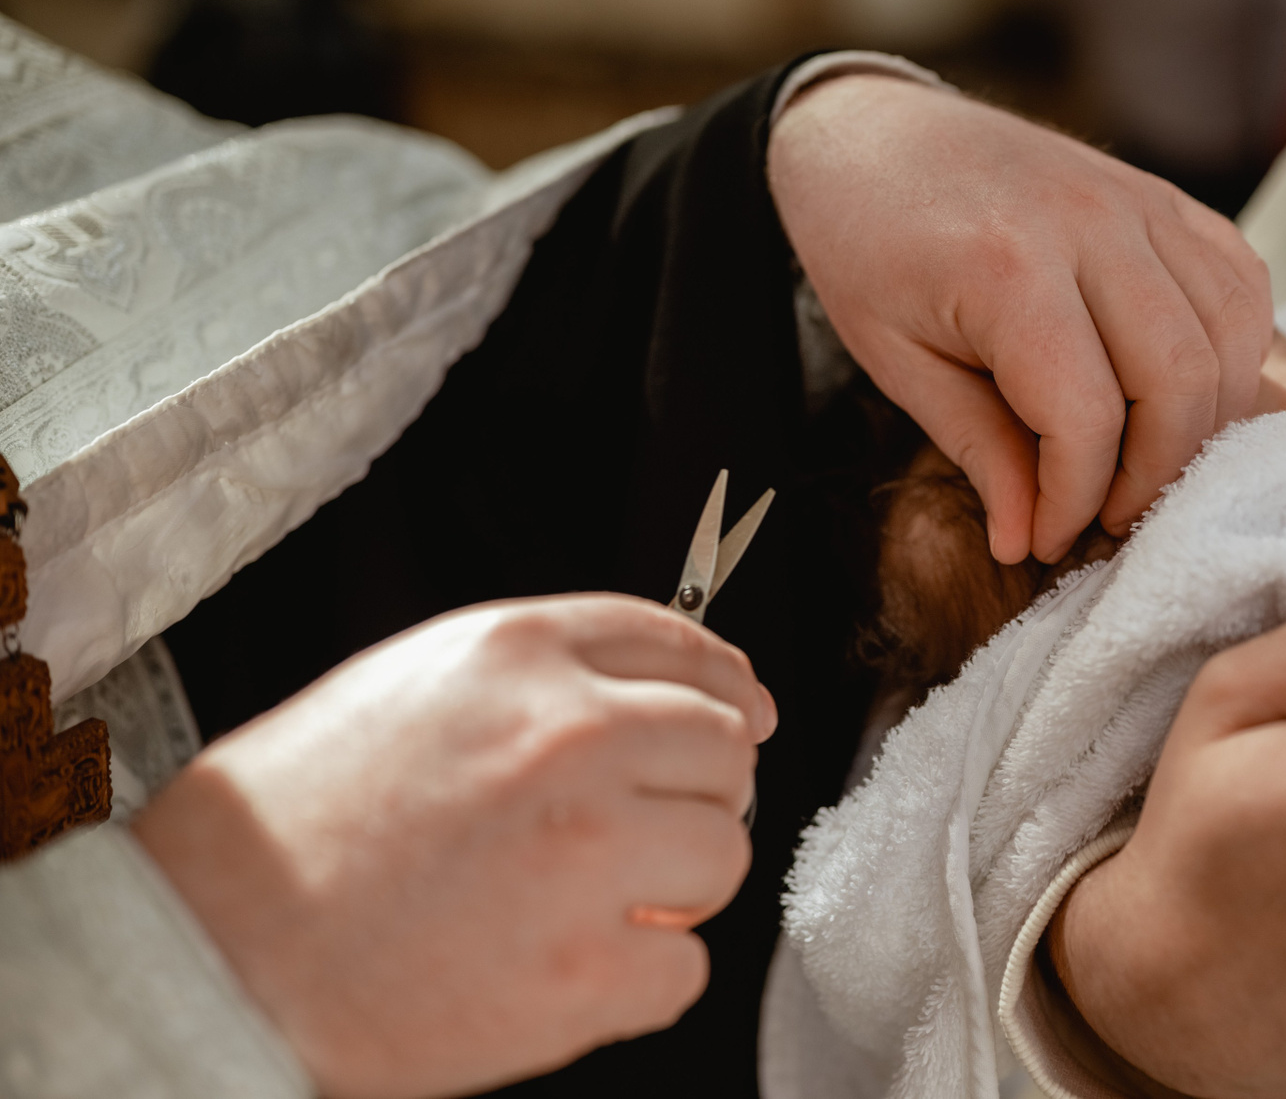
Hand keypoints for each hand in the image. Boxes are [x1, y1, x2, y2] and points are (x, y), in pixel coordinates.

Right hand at [134, 594, 776, 1098]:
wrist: (205, 955)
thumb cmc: (290, 825)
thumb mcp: (409, 686)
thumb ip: (540, 676)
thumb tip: (668, 687)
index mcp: (519, 653)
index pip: (680, 643)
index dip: (724, 680)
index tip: (745, 709)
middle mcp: (568, 736)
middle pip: (726, 745)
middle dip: (701, 788)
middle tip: (648, 826)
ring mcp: (586, 854)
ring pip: (727, 853)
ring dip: (678, 883)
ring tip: (592, 900)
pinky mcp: (585, 969)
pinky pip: (687, 966)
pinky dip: (642, 977)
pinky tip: (568, 964)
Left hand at [768, 74, 1271, 564]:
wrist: (872, 133)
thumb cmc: (867, 248)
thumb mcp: (895, 362)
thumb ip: (977, 449)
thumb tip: (1028, 539)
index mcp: (1005, 267)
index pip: (1087, 418)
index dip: (1076, 500)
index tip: (1047, 538)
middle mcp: (1090, 224)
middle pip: (1181, 380)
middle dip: (1155, 474)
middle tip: (1106, 513)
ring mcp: (1138, 202)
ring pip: (1230, 334)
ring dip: (1203, 420)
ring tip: (1143, 463)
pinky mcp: (1164, 198)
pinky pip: (1241, 281)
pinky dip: (1231, 352)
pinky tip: (1182, 394)